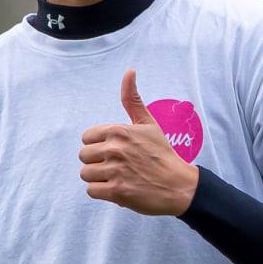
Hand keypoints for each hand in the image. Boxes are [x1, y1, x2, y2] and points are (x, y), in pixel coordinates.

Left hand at [79, 69, 200, 215]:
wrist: (179, 185)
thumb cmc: (162, 154)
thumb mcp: (148, 124)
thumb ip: (133, 100)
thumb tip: (130, 71)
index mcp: (119, 131)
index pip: (86, 137)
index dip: (98, 145)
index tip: (115, 151)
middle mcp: (115, 149)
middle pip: (84, 156)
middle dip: (97, 162)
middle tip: (117, 166)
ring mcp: (116, 171)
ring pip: (85, 173)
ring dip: (99, 178)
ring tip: (117, 177)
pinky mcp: (117, 192)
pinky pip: (91, 190)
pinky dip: (102, 192)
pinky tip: (118, 189)